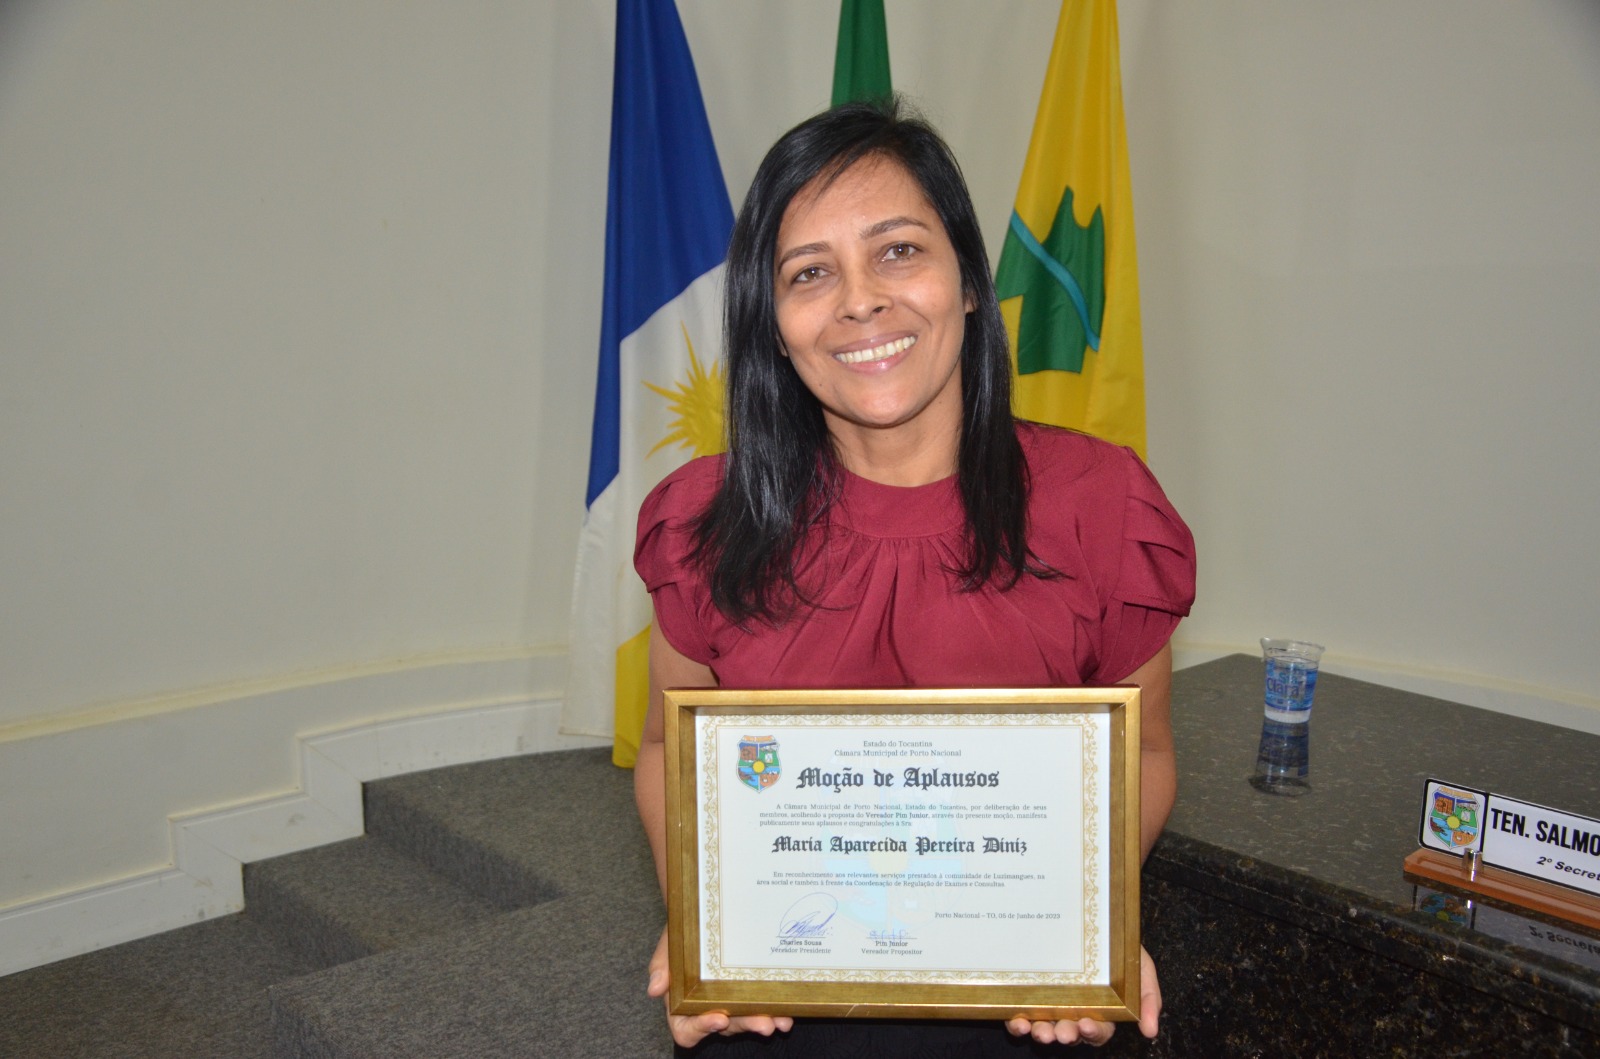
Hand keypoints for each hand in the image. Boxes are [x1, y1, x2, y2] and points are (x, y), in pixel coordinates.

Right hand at [647, 928, 794, 1047]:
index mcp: (681, 1005)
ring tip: (782, 1020)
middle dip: (745, 1025)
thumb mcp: (669, 944)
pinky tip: (788, 1011)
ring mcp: (729, 1004)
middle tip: (764, 1023)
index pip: (686, 1029)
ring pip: (746, 1021)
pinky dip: (774, 1011)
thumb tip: (654, 989)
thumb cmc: (683, 933)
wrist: (703, 914)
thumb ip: (661, 966)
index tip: (719, 1018)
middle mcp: (706, 1009)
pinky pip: (760, 1008)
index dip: (702, 1028)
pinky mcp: (748, 994)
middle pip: (724, 1028)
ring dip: (764, 1022)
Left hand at [1005, 946, 1160, 1046]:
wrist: (1093, 919)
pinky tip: (1018, 1021)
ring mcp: (1050, 1006)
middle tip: (1061, 1032)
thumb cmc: (1120, 950)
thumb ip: (1148, 999)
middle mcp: (1073, 1012)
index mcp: (1101, 1012)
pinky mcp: (1028, 998)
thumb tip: (1151, 1032)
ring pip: (1045, 1028)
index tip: (1087, 1025)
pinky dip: (1018, 1024)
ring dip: (1042, 1033)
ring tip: (1040, 1030)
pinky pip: (1021, 1016)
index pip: (1098, 1031)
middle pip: (1070, 1032)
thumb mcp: (1141, 969)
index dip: (1093, 1032)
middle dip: (1065, 1034)